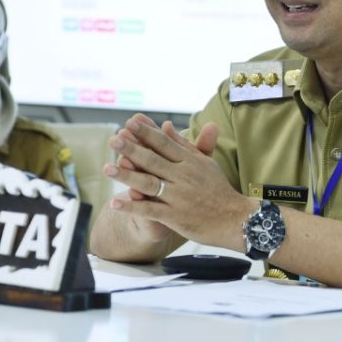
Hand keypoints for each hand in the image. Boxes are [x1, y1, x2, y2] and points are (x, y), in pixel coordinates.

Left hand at [105, 115, 250, 249]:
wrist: (234, 219)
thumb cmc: (218, 189)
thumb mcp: (204, 162)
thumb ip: (183, 145)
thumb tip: (166, 125)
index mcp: (190, 161)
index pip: (165, 144)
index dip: (147, 133)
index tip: (130, 122)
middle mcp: (183, 176)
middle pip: (153, 160)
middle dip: (132, 149)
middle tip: (113, 139)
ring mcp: (178, 197)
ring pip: (149, 184)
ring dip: (127, 176)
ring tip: (107, 169)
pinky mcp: (175, 217)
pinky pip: (150, 210)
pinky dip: (133, 206)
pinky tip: (115, 203)